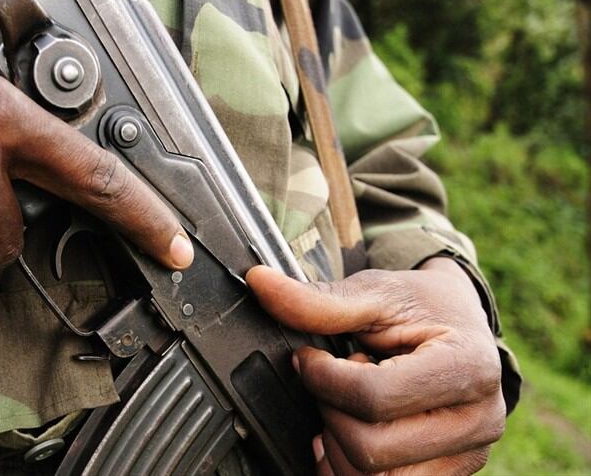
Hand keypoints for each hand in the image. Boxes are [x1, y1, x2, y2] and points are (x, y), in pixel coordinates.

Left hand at [247, 258, 504, 474]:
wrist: (459, 324)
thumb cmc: (421, 306)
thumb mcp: (373, 293)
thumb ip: (318, 299)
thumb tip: (259, 283)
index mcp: (469, 368)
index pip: (374, 398)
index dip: (323, 379)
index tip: (310, 359)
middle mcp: (479, 420)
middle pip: (370, 448)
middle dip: (329, 412)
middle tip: (332, 381)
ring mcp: (467, 455)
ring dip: (338, 442)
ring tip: (347, 404)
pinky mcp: (449, 475)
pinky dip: (347, 464)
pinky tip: (345, 431)